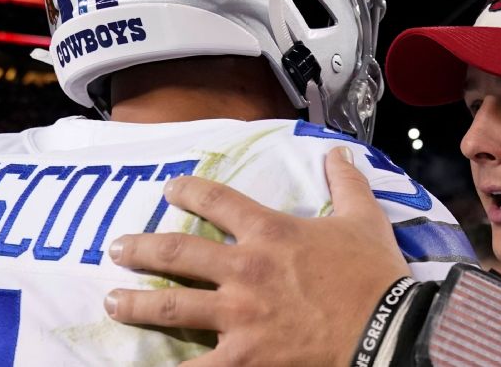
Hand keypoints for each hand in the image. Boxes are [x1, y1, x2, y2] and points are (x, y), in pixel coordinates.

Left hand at [104, 147, 410, 365]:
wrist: (387, 331)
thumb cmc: (374, 276)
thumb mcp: (365, 219)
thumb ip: (347, 183)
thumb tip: (339, 153)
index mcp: (271, 233)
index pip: (217, 201)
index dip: (188, 191)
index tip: (170, 190)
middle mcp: (245, 270)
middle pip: (177, 253)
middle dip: (141, 248)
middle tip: (118, 249)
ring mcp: (238, 316)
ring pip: (170, 305)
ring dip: (136, 303)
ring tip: (114, 302)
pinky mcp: (243, 357)